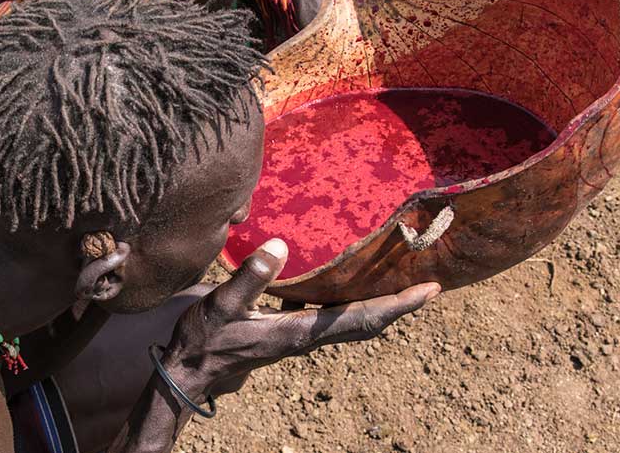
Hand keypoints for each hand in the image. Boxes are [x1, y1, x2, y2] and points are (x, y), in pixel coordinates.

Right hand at [160, 239, 438, 399]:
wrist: (189, 373)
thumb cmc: (204, 341)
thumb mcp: (222, 305)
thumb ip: (251, 276)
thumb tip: (280, 245)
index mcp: (301, 332)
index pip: (362, 318)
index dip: (398, 305)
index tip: (430, 291)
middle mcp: (308, 337)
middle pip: (366, 323)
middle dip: (399, 305)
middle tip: (429, 285)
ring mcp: (300, 337)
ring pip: (351, 321)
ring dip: (377, 303)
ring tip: (395, 281)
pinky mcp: (288, 333)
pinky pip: (330, 316)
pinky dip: (347, 301)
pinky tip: (341, 283)